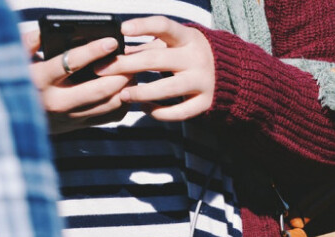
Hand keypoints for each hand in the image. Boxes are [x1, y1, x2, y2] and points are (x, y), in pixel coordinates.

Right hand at [24, 32, 132, 133]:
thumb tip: (45, 32)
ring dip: (124, 89)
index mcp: (39, 80)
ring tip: (132, 74)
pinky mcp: (79, 126)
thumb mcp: (16, 58)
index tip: (111, 42)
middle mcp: (56, 102)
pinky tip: (126, 90)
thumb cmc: (20, 80)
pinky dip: (123, 104)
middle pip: (97, 89)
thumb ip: (29, 42)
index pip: (70, 63)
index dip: (93, 51)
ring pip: (107, 105)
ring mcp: (69, 117)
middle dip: (119, 75)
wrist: (17, 116)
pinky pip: (109, 117)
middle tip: (130, 61)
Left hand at [97, 16, 215, 121]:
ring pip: (167, 89)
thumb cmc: (192, 55)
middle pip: (156, 60)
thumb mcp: (175, 44)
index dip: (144, 26)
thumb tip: (115, 50)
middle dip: (126, 65)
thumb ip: (147, 47)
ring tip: (123, 94)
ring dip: (140, 92)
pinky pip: (179, 112)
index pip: (165, 26)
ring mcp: (202, 82)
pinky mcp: (205, 102)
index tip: (123, 29)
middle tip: (102, 69)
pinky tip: (144, 108)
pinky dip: (159, 112)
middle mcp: (197, 58)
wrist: (233, 74)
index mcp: (188, 38)